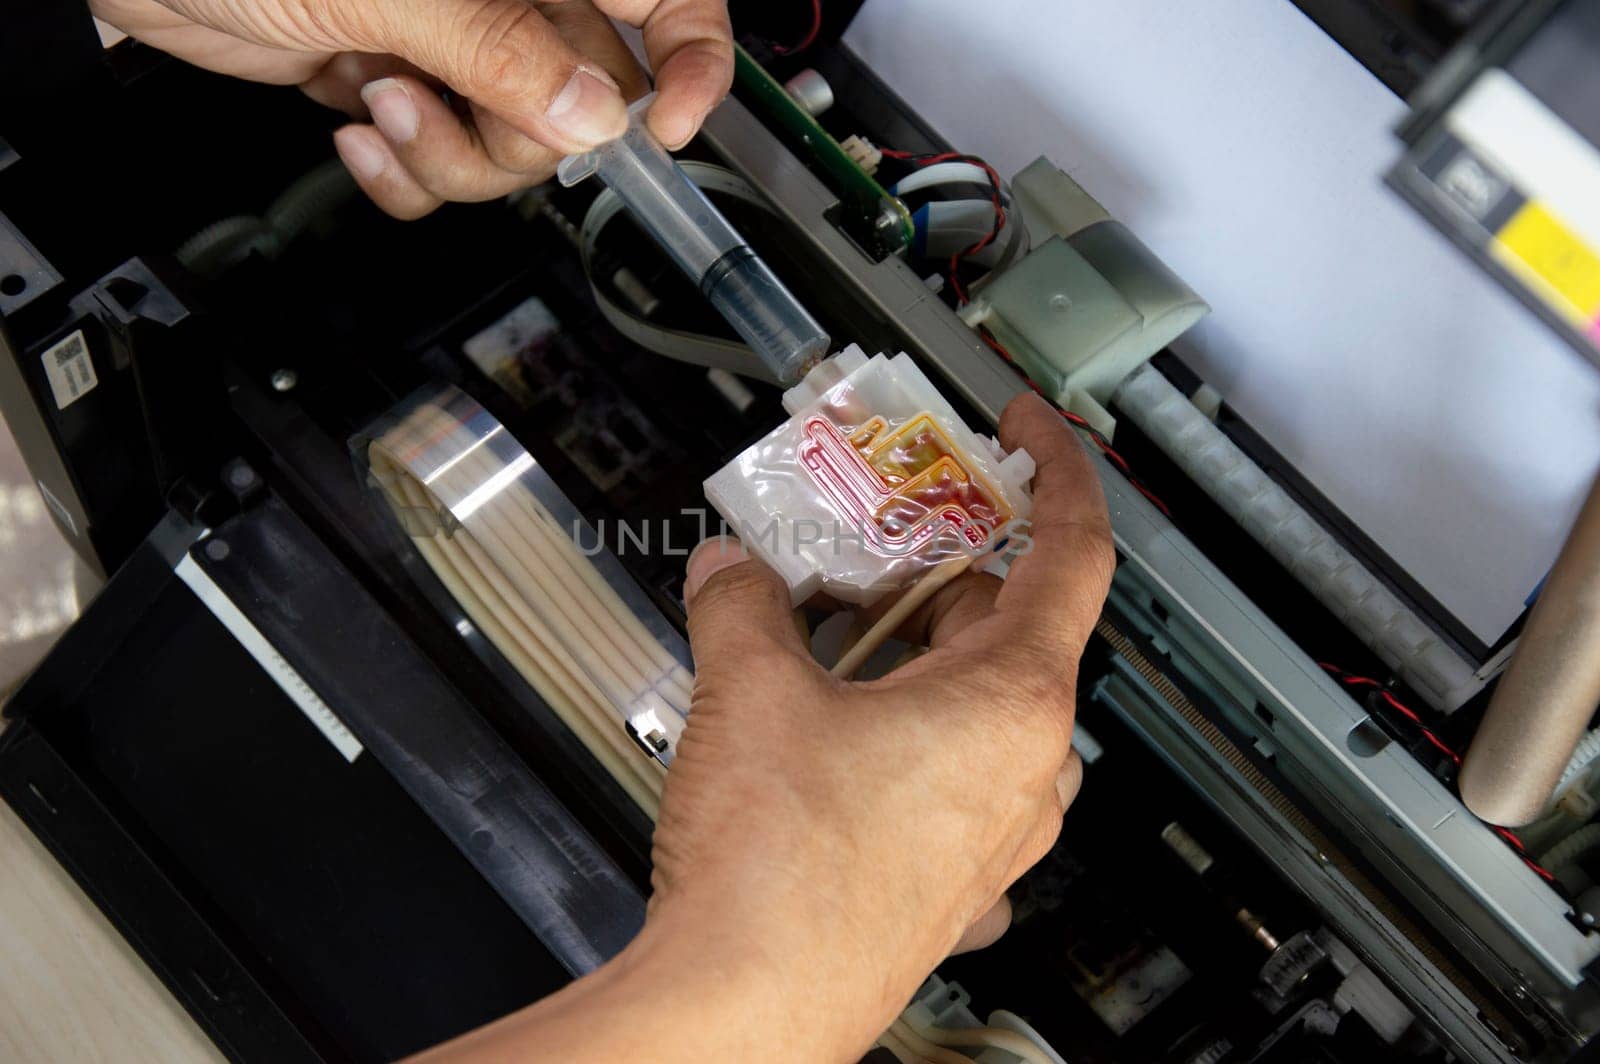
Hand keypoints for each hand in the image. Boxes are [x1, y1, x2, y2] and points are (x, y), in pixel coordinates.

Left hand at [90, 0, 733, 217]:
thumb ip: (500, 50)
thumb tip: (594, 116)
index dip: (691, 62)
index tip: (664, 131)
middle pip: (587, 101)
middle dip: (517, 135)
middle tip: (442, 100)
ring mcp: (458, 40)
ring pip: (516, 146)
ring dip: (449, 155)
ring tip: (379, 103)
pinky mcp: (408, 83)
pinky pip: (447, 162)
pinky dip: (404, 171)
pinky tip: (355, 125)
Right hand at [416, 393, 1114, 1061]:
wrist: (745, 1010)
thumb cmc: (781, 875)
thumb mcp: (748, 690)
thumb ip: (743, 603)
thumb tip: (731, 571)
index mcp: (1010, 700)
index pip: (1073, 550)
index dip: (1056, 470)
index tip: (1031, 432)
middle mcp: (1024, 771)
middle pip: (1006, 627)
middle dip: (932, 581)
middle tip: (858, 558)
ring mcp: (994, 837)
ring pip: (976, 709)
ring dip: (914, 667)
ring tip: (825, 654)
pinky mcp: (954, 886)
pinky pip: (949, 785)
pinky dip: (901, 745)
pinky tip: (829, 748)